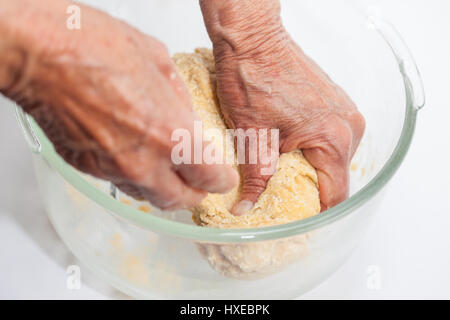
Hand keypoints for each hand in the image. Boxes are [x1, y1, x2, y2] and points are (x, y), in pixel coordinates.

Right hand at [0, 0, 236, 209]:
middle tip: (200, 182)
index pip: (209, 177)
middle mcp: (143, 161)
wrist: (37, 53)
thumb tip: (184, 113)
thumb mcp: (156, 59)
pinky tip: (134, 154)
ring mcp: (113, 170)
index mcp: (170, 133)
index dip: (220, 180)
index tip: (222, 176)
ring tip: (168, 170)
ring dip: (164, 188)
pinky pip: (120, 183)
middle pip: (181, 200)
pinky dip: (134, 176)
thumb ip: (178, 96)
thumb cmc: (91, 46)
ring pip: (149, 196)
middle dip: (195, 193)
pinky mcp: (87, 169)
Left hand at [201, 0, 364, 213]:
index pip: (335, 194)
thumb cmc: (252, 78)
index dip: (315, 212)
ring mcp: (344, 111)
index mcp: (333, 138)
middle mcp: (348, 125)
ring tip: (282, 175)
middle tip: (282, 200)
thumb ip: (256, 179)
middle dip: (310, 191)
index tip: (296, 221)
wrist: (252, 38)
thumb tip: (246, 209)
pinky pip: (330, 138)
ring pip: (333, 158)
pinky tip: (289, 150)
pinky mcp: (335, 102)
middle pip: (336, 177)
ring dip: (311, 169)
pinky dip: (313, 150)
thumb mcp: (252, 136)